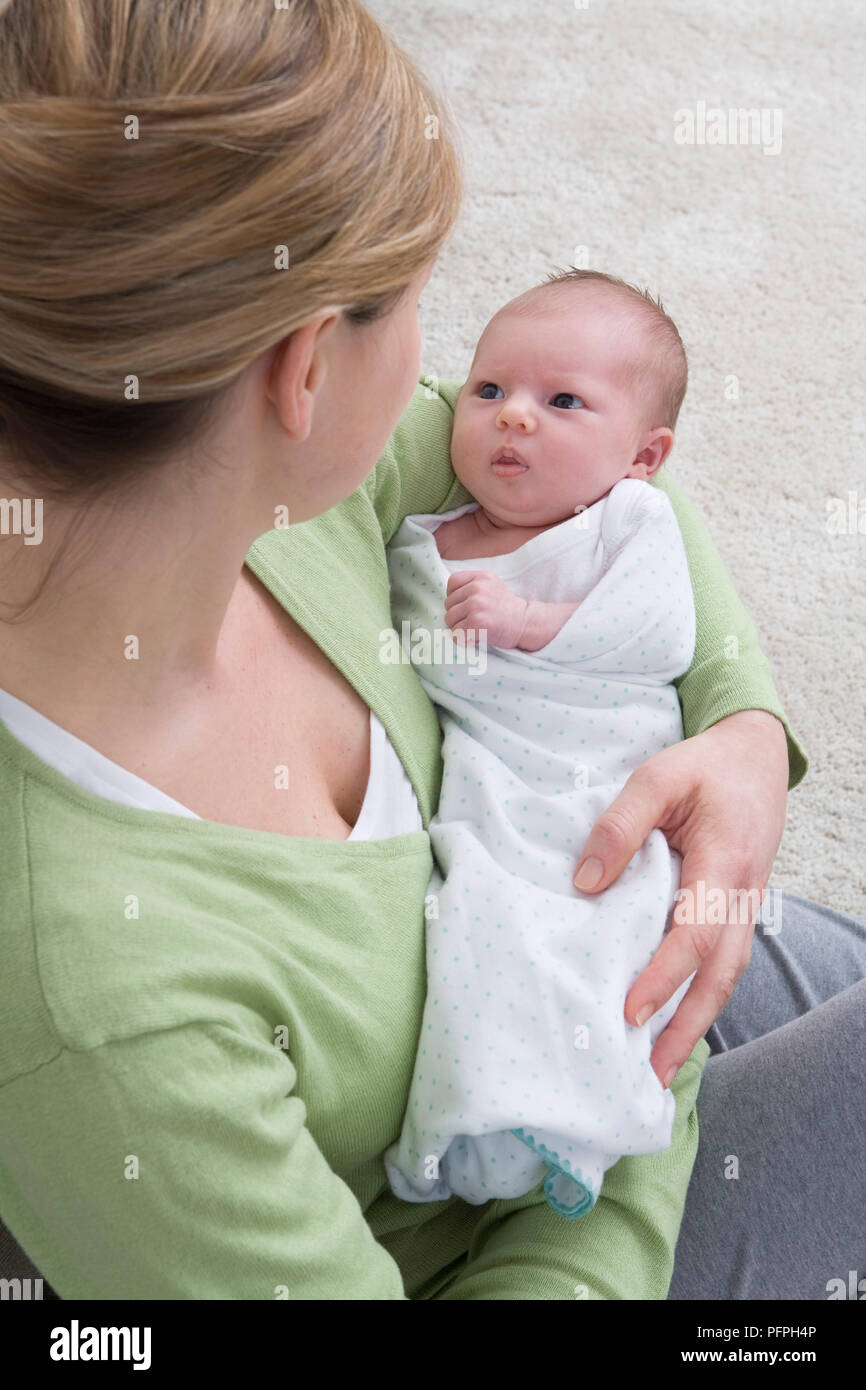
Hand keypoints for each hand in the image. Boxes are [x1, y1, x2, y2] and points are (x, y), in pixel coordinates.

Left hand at [444, 570, 528, 648]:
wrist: (526, 623)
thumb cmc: (508, 609)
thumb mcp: (492, 586)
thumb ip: (473, 586)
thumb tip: (449, 598)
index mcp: (480, 577)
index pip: (452, 582)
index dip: (454, 596)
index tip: (464, 605)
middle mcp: (476, 588)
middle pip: (449, 603)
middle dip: (457, 614)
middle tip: (474, 620)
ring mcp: (475, 604)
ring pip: (450, 619)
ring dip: (459, 627)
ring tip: (475, 628)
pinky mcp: (475, 622)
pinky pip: (456, 633)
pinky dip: (463, 639)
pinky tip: (475, 637)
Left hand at [572, 710, 789, 1087]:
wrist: (756, 754)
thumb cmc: (704, 766)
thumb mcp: (657, 778)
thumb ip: (620, 826)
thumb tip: (586, 883)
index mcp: (725, 863)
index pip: (696, 934)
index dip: (664, 977)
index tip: (629, 1011)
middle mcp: (743, 894)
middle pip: (720, 975)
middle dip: (687, 1027)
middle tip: (651, 1073)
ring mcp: (745, 905)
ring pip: (726, 975)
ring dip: (696, 1022)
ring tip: (660, 1067)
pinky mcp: (737, 907)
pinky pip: (723, 961)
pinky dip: (701, 997)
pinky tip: (674, 1021)